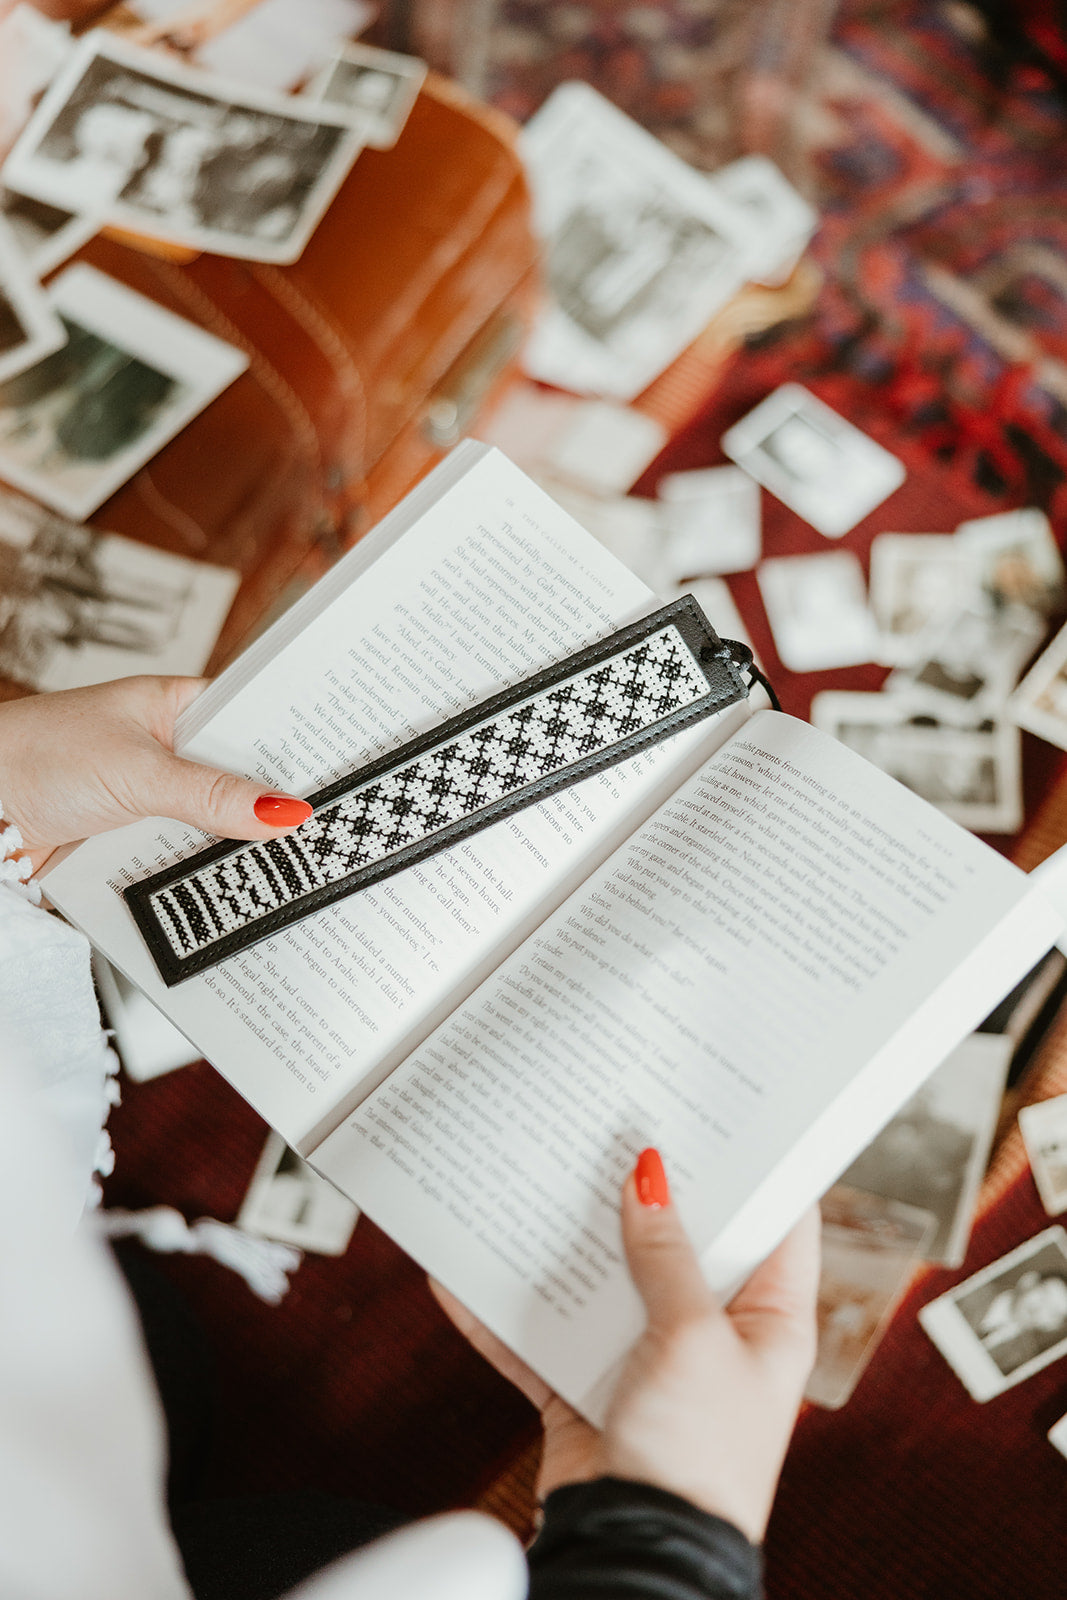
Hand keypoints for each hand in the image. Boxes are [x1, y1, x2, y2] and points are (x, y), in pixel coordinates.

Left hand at [0, 676, 311, 871]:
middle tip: (320, 832)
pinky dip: (198, 876)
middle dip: (271, 809)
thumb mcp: (137, 772)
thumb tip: (283, 811)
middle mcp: (168, 751)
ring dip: (234, 849)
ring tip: (285, 867)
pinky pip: (181, 861)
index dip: (297, 744)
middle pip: (240, 781)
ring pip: (214, 827)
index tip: (339, 772)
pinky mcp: (132, 844)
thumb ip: (212, 796)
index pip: (255, 720)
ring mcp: (151, 800)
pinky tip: (229, 888)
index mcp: (176, 707)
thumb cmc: (33, 755)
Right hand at [432, 1150, 818, 1542]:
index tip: (722, 1110)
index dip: (755, 1167)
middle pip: (679, 1243)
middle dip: (641, 1193)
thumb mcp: (692, 1339)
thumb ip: (667, 1258)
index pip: (776, 1224)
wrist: (641, 1555)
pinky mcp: (588, 1390)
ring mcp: (647, 1361)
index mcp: (768, 1320)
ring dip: (566, 1242)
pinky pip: (542, 1337)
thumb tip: (651, 1177)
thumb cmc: (698, 1458)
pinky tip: (461, 1273)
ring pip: (604, 1282)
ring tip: (533, 1178)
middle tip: (611, 1126)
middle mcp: (710, 1334)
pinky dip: (503, 1311)